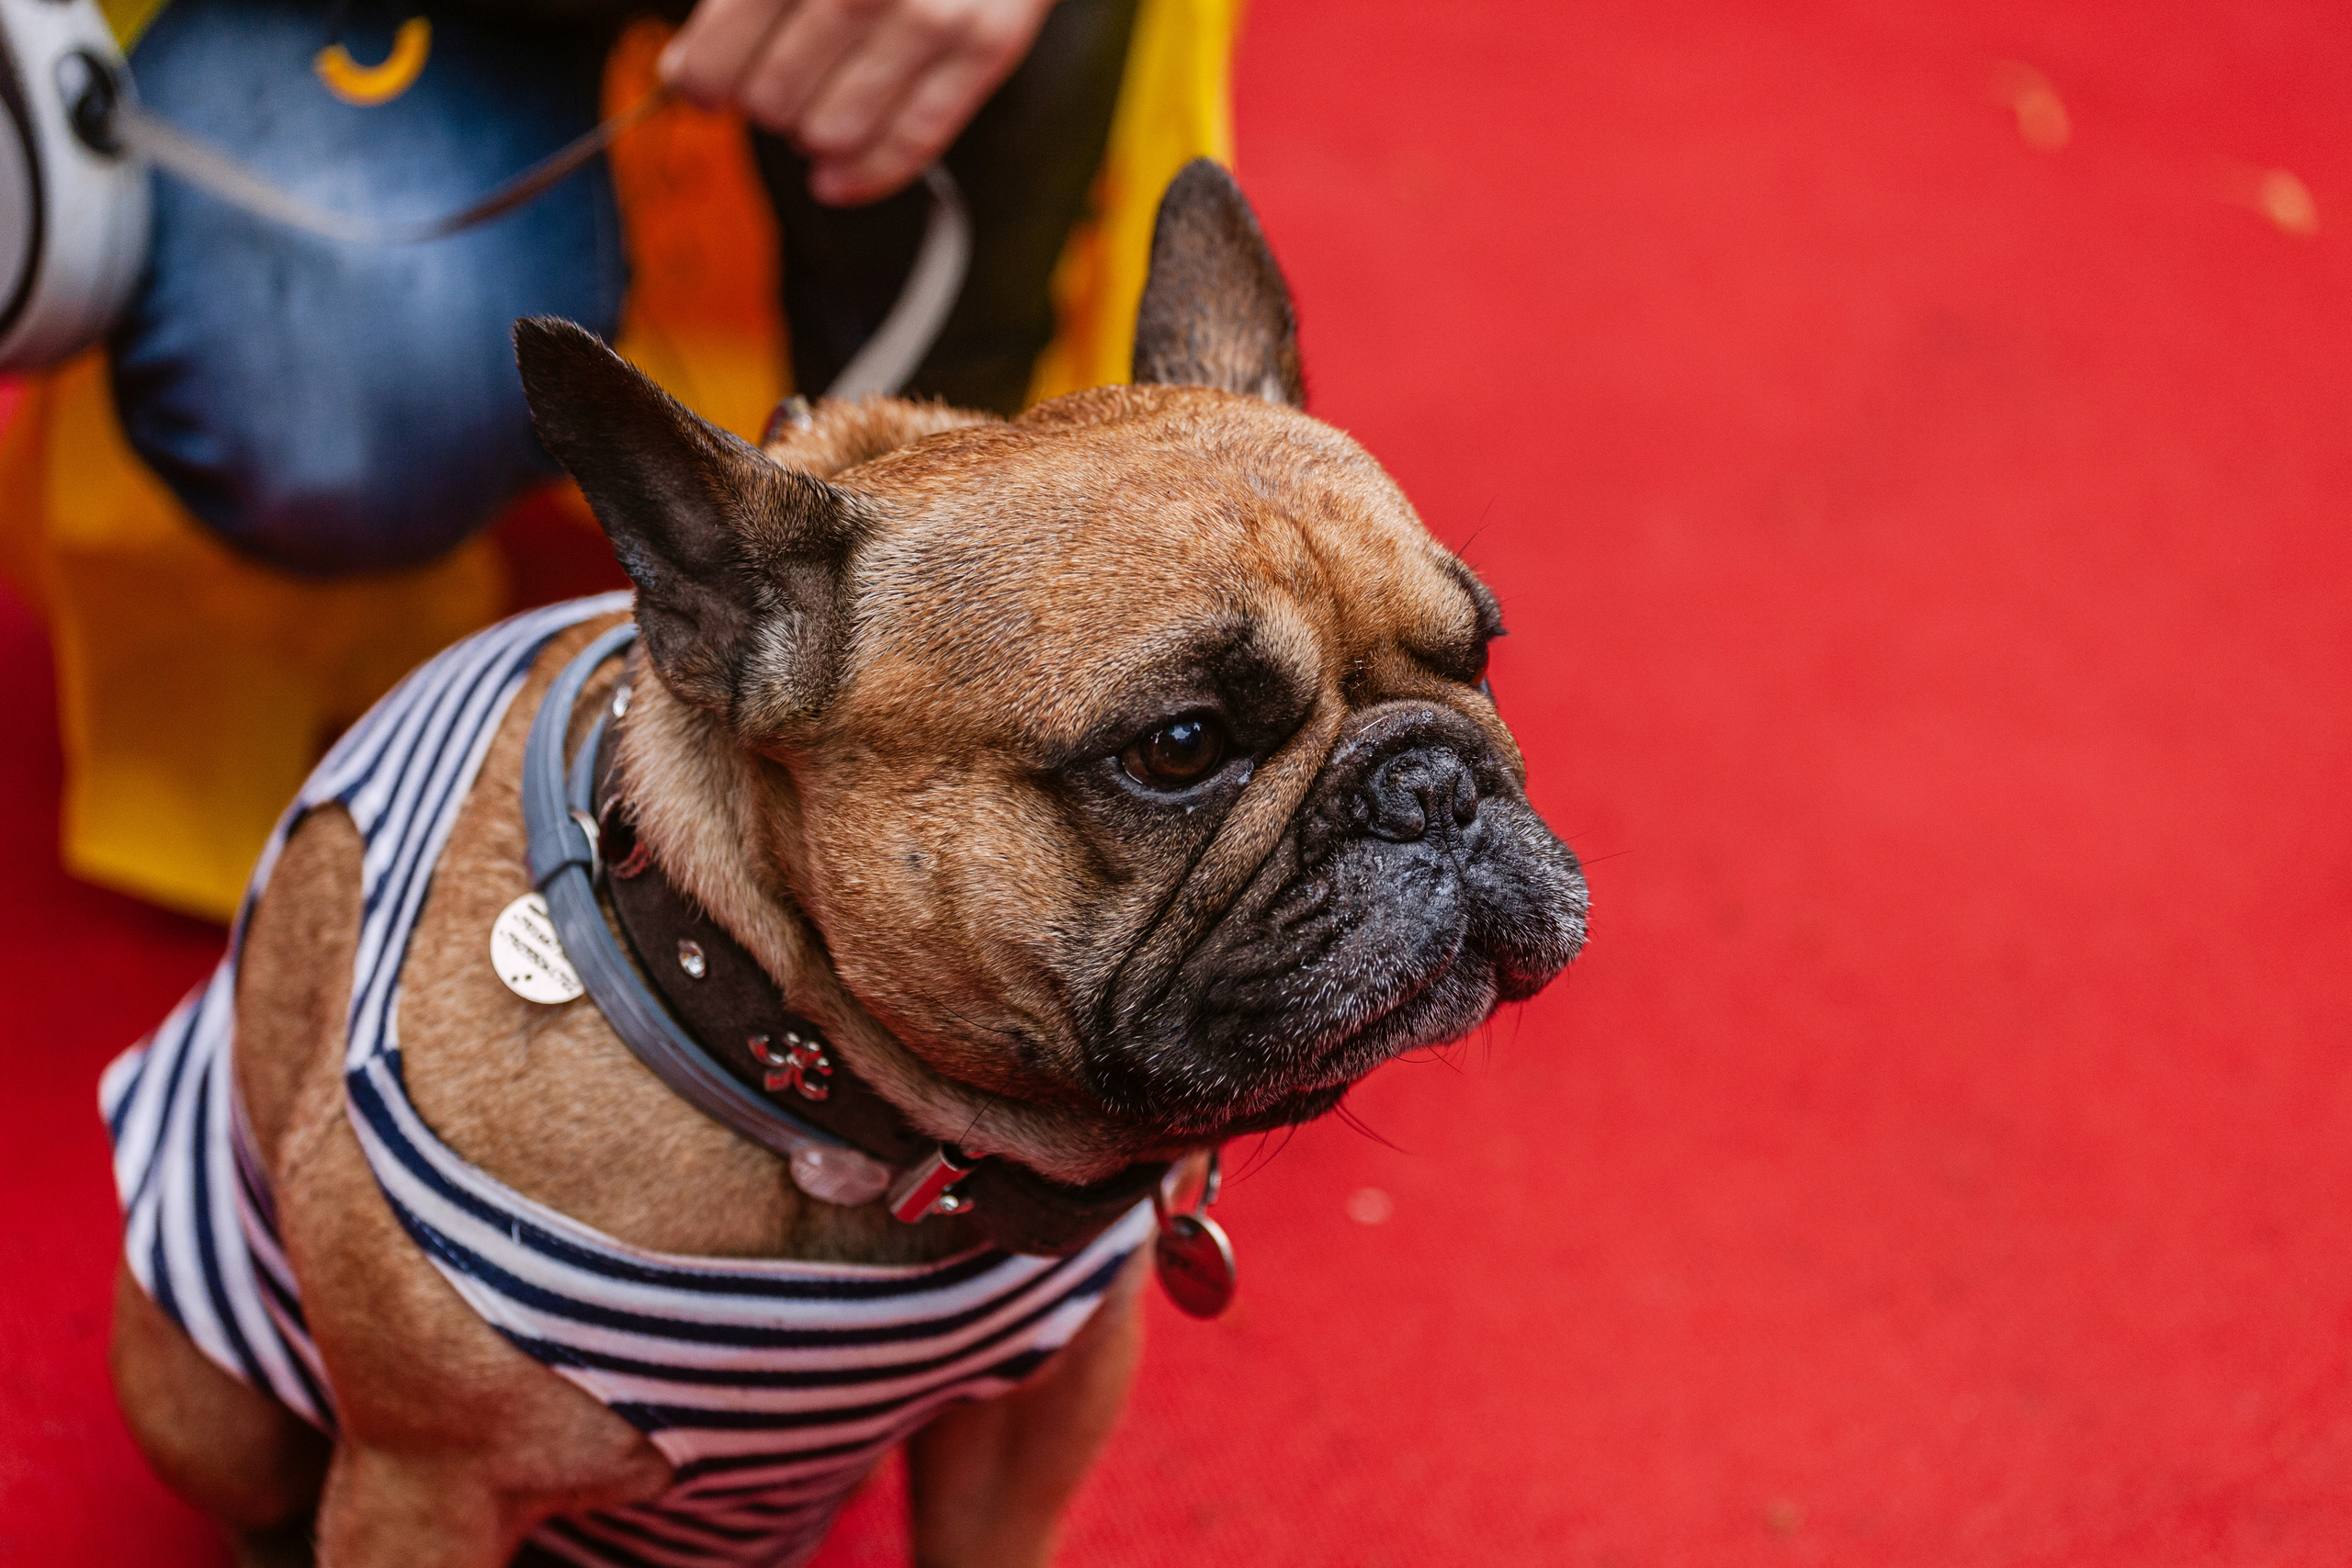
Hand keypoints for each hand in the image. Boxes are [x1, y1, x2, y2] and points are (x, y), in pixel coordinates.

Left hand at [662, 0, 1059, 205]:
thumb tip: (688, 70)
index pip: (720, 56)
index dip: (702, 82)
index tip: (703, 86)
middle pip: (772, 101)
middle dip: (764, 103)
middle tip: (773, 86)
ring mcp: (931, 18)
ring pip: (831, 132)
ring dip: (812, 134)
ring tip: (814, 114)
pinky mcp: (987, 45)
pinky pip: (912, 142)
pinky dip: (865, 175)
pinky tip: (833, 182)